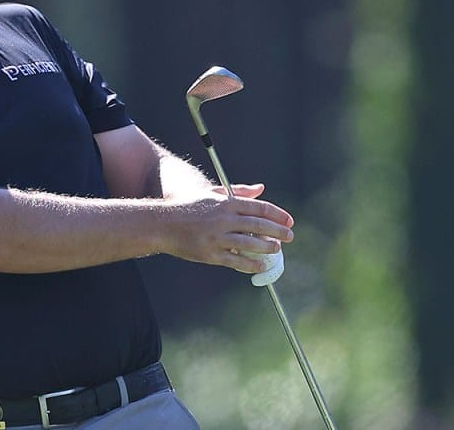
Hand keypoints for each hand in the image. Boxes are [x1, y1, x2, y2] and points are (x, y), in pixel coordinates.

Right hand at [162, 185, 293, 273]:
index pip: (259, 208)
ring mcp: (217, 238)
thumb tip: (261, 189)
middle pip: (259, 225)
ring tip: (276, 249)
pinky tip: (261, 265)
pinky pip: (236, 261)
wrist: (163, 224)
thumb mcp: (212, 194)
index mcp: (226, 203)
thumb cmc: (189, 207)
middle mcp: (223, 219)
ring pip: (250, 244)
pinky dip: (251, 264)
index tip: (289, 221)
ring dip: (267, 248)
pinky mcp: (210, 254)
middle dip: (278, 232)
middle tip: (290, 236)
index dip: (278, 215)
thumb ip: (238, 192)